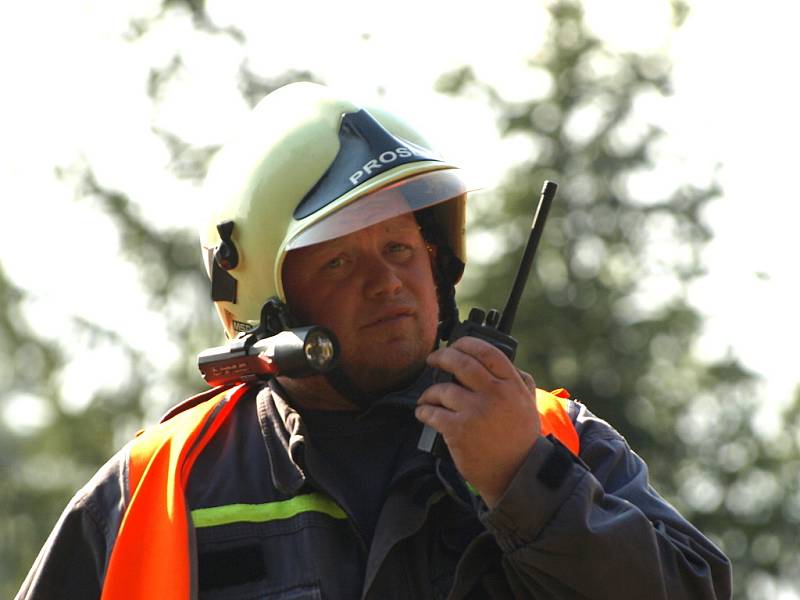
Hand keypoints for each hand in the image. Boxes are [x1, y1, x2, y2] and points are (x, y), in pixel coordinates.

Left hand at [415, 336, 540, 506]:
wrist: (517, 474)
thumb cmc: (522, 440)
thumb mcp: (529, 405)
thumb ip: (519, 381)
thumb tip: (507, 363)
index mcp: (512, 385)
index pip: (487, 352)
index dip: (467, 343)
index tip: (456, 345)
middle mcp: (494, 394)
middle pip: (461, 363)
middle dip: (442, 357)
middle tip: (433, 359)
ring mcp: (475, 411)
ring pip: (443, 389)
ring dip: (430, 391)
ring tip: (428, 397)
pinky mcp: (459, 430)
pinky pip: (433, 413)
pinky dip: (424, 411)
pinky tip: (423, 412)